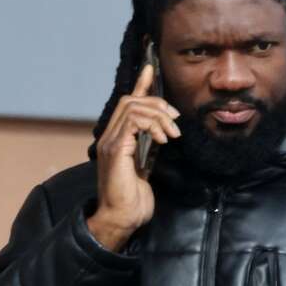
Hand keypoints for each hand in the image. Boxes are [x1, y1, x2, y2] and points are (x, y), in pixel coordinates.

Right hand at [88, 64, 180, 251]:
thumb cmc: (134, 197)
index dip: (140, 84)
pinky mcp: (116, 150)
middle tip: (175, 120)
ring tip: (172, 133)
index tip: (151, 68)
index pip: (128, 103)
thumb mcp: (147, 165)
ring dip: (158, 116)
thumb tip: (164, 131)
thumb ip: (150, 146)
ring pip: (133, 108)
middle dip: (156, 102)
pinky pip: (134, 122)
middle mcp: (110, 136)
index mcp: (118, 138)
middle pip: (130, 100)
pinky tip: (164, 140)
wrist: (122, 217)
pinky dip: (153, 126)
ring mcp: (111, 142)